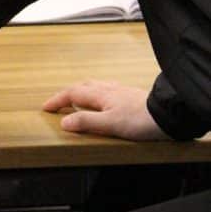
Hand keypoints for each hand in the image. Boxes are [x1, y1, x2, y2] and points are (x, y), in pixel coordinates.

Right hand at [43, 79, 169, 139]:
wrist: (166, 114)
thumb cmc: (140, 120)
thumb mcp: (109, 124)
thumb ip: (86, 123)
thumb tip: (64, 122)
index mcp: (100, 95)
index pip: (72, 94)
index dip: (57, 100)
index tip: (46, 107)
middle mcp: (108, 89)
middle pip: (81, 87)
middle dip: (66, 94)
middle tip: (57, 103)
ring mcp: (119, 91)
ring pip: (94, 87)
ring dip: (80, 91)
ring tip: (75, 98)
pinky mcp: (129, 95)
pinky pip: (105, 90)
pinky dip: (95, 93)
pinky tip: (102, 99)